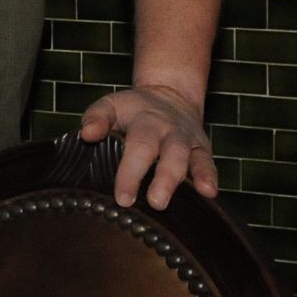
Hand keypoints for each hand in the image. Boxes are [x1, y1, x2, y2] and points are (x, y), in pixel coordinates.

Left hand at [79, 84, 217, 209]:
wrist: (170, 93)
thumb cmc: (133, 108)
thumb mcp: (111, 104)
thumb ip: (96, 117)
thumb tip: (87, 134)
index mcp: (145, 121)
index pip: (138, 146)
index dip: (131, 172)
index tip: (123, 198)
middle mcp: (168, 130)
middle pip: (168, 153)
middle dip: (163, 179)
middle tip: (155, 203)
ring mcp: (186, 139)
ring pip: (188, 158)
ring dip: (185, 180)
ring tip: (175, 201)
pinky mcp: (202, 148)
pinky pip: (207, 162)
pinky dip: (209, 176)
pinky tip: (209, 192)